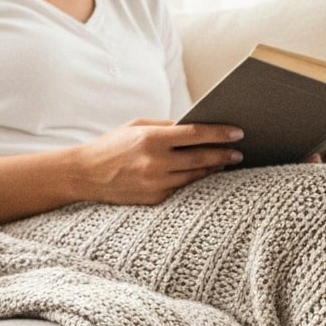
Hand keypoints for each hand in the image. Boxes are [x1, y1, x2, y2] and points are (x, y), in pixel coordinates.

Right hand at [73, 117, 243, 204]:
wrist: (85, 174)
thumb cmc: (113, 145)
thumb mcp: (137, 127)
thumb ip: (167, 127)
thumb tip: (197, 127)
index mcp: (151, 138)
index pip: (194, 134)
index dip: (219, 134)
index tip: (238, 132)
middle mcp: (155, 162)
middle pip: (200, 157)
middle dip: (223, 154)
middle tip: (239, 153)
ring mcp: (156, 183)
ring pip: (194, 176)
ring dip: (213, 168)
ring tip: (226, 162)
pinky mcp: (155, 199)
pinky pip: (182, 188)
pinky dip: (194, 180)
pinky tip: (205, 174)